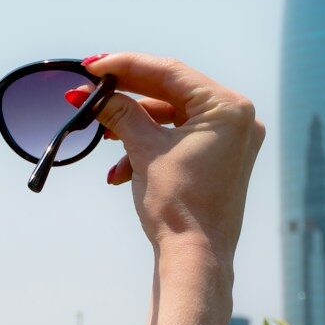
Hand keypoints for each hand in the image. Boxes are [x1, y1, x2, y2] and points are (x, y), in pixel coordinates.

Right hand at [69, 53, 263, 268]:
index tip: (92, 66)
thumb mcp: (144, 150)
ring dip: (134, 124)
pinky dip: (149, 145)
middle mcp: (236, 117)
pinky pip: (179, 137)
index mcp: (228, 107)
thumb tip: (92, 95)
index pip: (169, 72)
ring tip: (102, 133)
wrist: (195, 257)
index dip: (126, 66)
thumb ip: (121, 114)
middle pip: (170, 91)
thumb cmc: (178, 205)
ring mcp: (230, 138)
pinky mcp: (219, 157)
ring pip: (171, 116)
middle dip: (126, 96)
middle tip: (88, 90)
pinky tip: (120, 169)